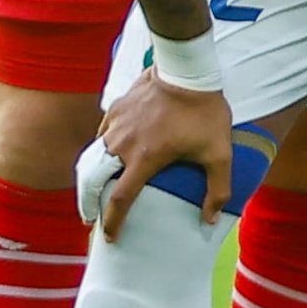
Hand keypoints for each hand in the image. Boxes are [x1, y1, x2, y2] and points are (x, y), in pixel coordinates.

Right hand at [96, 63, 236, 238]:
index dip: (113, 221)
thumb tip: (210, 219)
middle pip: (91, 180)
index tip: (111, 236)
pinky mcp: (115, 109)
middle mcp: (122, 145)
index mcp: (144, 159)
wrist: (187, 71)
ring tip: (94, 189)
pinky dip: (100, 149)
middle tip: (89, 217)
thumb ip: (217, 189)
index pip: (120, 199)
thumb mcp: (219, 154)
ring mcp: (115, 125)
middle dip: (87, 202)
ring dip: (91, 176)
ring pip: (94, 156)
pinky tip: (106, 155)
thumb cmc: (205, 113)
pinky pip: (101, 134)